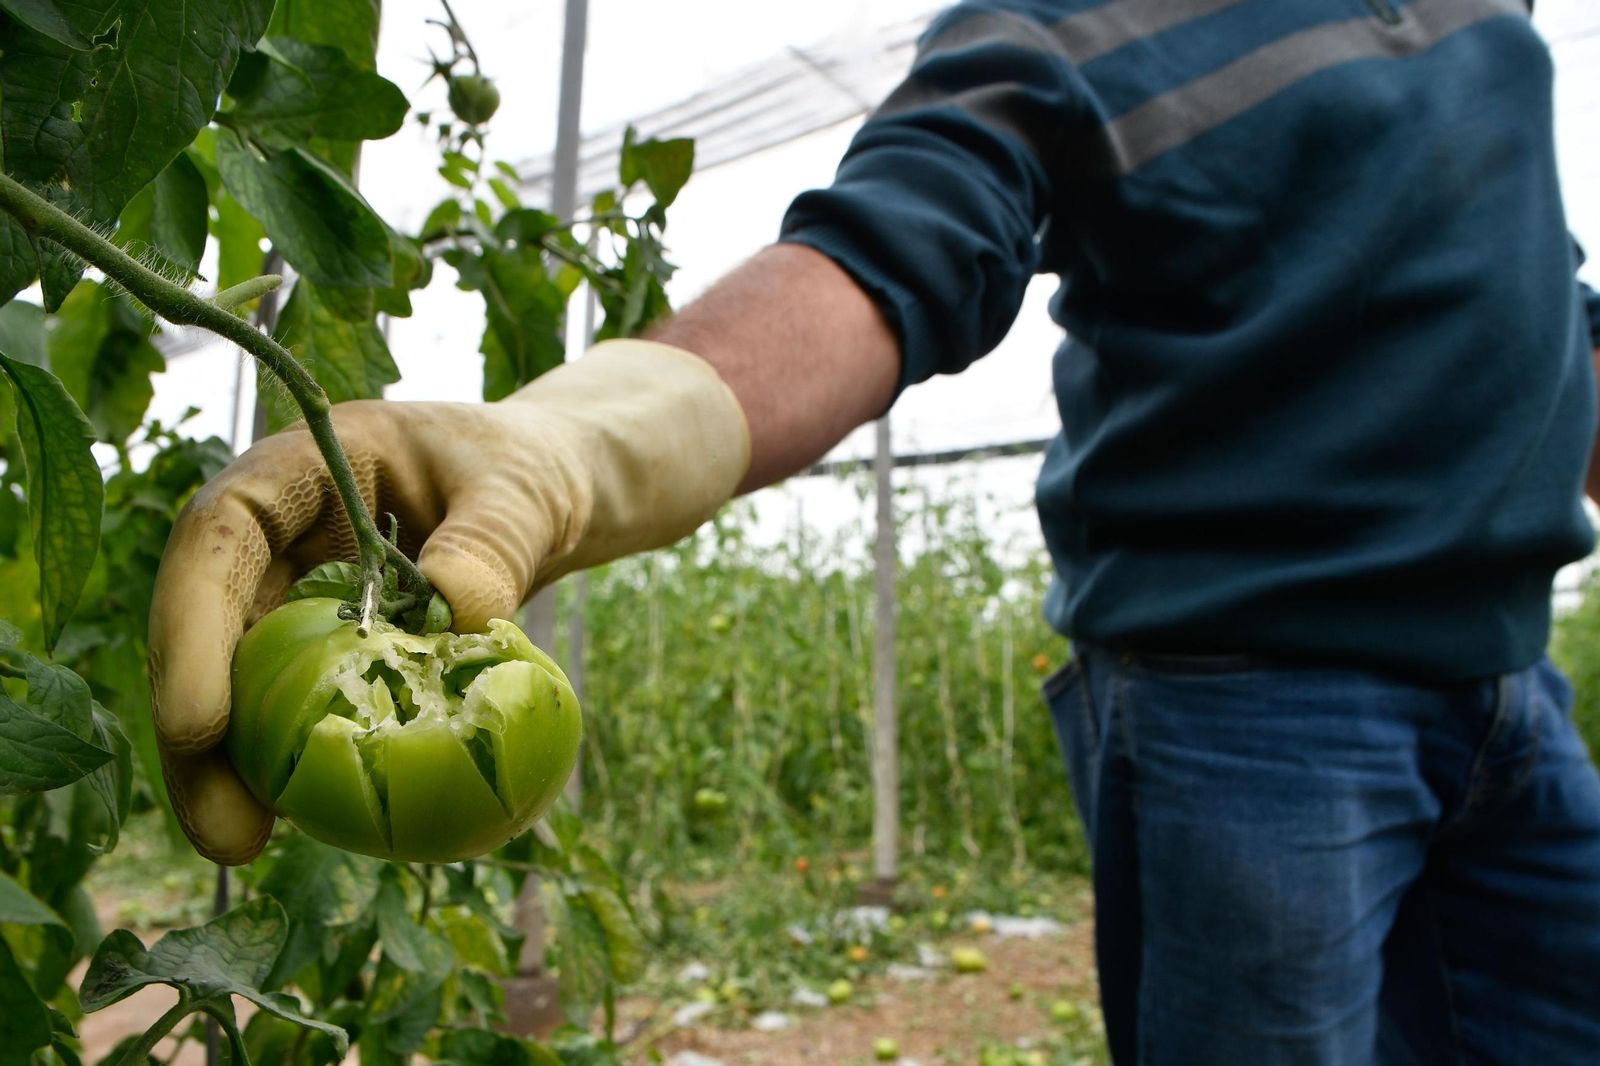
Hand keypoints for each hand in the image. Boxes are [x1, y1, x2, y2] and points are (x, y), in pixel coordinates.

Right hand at [148, 340, 748, 863]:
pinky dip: (298, 758)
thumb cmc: (528, 470)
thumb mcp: (523, 490)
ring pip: (239, 679)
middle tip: (224, 831)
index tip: (200, 723)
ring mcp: (294, 592)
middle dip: (199, 732)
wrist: (548, 491)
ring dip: (235, 763)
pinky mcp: (325, 646)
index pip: (221, 532)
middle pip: (206, 624)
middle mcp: (279, 532)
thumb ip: (494, 538)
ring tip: (244, 845)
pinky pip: (297, 702)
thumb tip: (458, 610)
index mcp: (304, 466)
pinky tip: (306, 821)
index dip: (193, 624)